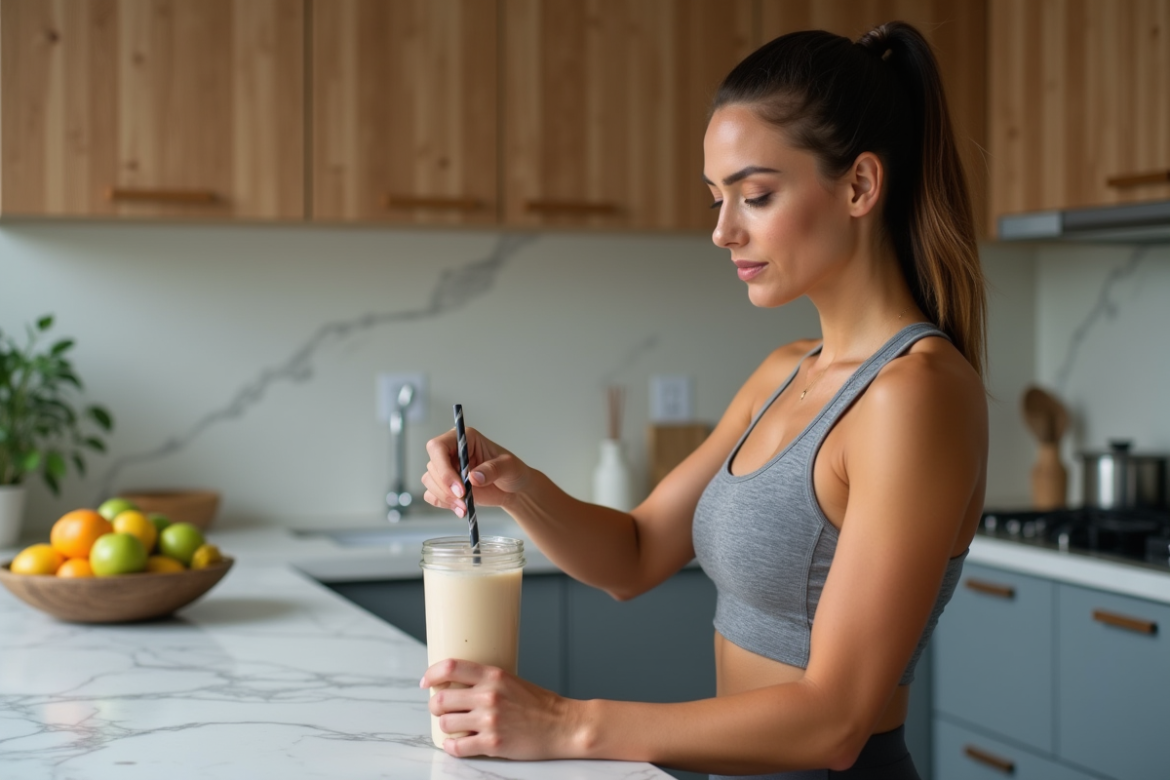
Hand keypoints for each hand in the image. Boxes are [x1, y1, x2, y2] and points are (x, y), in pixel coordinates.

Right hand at [421, 426, 531, 515]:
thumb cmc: (512, 471)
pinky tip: (460, 509)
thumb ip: (492, 470)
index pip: (438, 447)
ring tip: (464, 507)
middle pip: (432, 467)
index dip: (443, 468)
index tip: (460, 488)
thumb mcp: (509, 467)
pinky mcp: (446, 486)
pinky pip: (432, 494)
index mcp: (464, 439)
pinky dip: (443, 503)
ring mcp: (447, 469)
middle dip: (446, 487)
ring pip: (430, 481)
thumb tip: (473, 477)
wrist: (513, 489)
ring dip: (445, 497)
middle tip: (464, 500)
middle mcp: (451, 452)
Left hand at [421, 659, 580, 758]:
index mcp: (493, 676)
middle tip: (440, 709)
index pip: (450, 667)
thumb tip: (457, 686)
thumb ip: (485, 682)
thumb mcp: (511, 682)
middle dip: (435, 706)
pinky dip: (452, 746)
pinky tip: (457, 744)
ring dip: (445, 726)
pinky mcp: (492, 743)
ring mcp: (489, 721)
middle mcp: (488, 696)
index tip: (426, 681)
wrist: (562, 726)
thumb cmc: (539, 704)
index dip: (432, 673)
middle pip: (441, 699)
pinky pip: (457, 746)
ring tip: (453, 727)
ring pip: (446, 723)